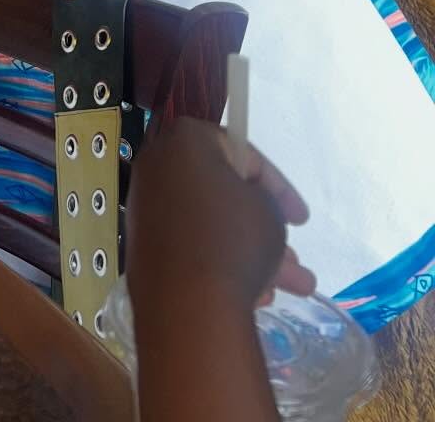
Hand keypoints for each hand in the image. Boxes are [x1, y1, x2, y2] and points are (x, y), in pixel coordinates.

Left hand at [127, 119, 315, 319]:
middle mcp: (158, 167)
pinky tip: (257, 296)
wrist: (186, 303)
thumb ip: (265, 199)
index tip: (300, 218)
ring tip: (291, 287)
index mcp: (185, 141)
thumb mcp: (269, 211)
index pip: (241, 152)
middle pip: (224, 193)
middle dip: (264, 227)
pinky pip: (191, 246)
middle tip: (293, 254)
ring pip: (211, 224)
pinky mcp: (144, 246)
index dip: (277, 186)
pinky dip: (222, 263)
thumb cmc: (233, 240)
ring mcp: (146, 208)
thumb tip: (251, 205)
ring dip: (252, 252)